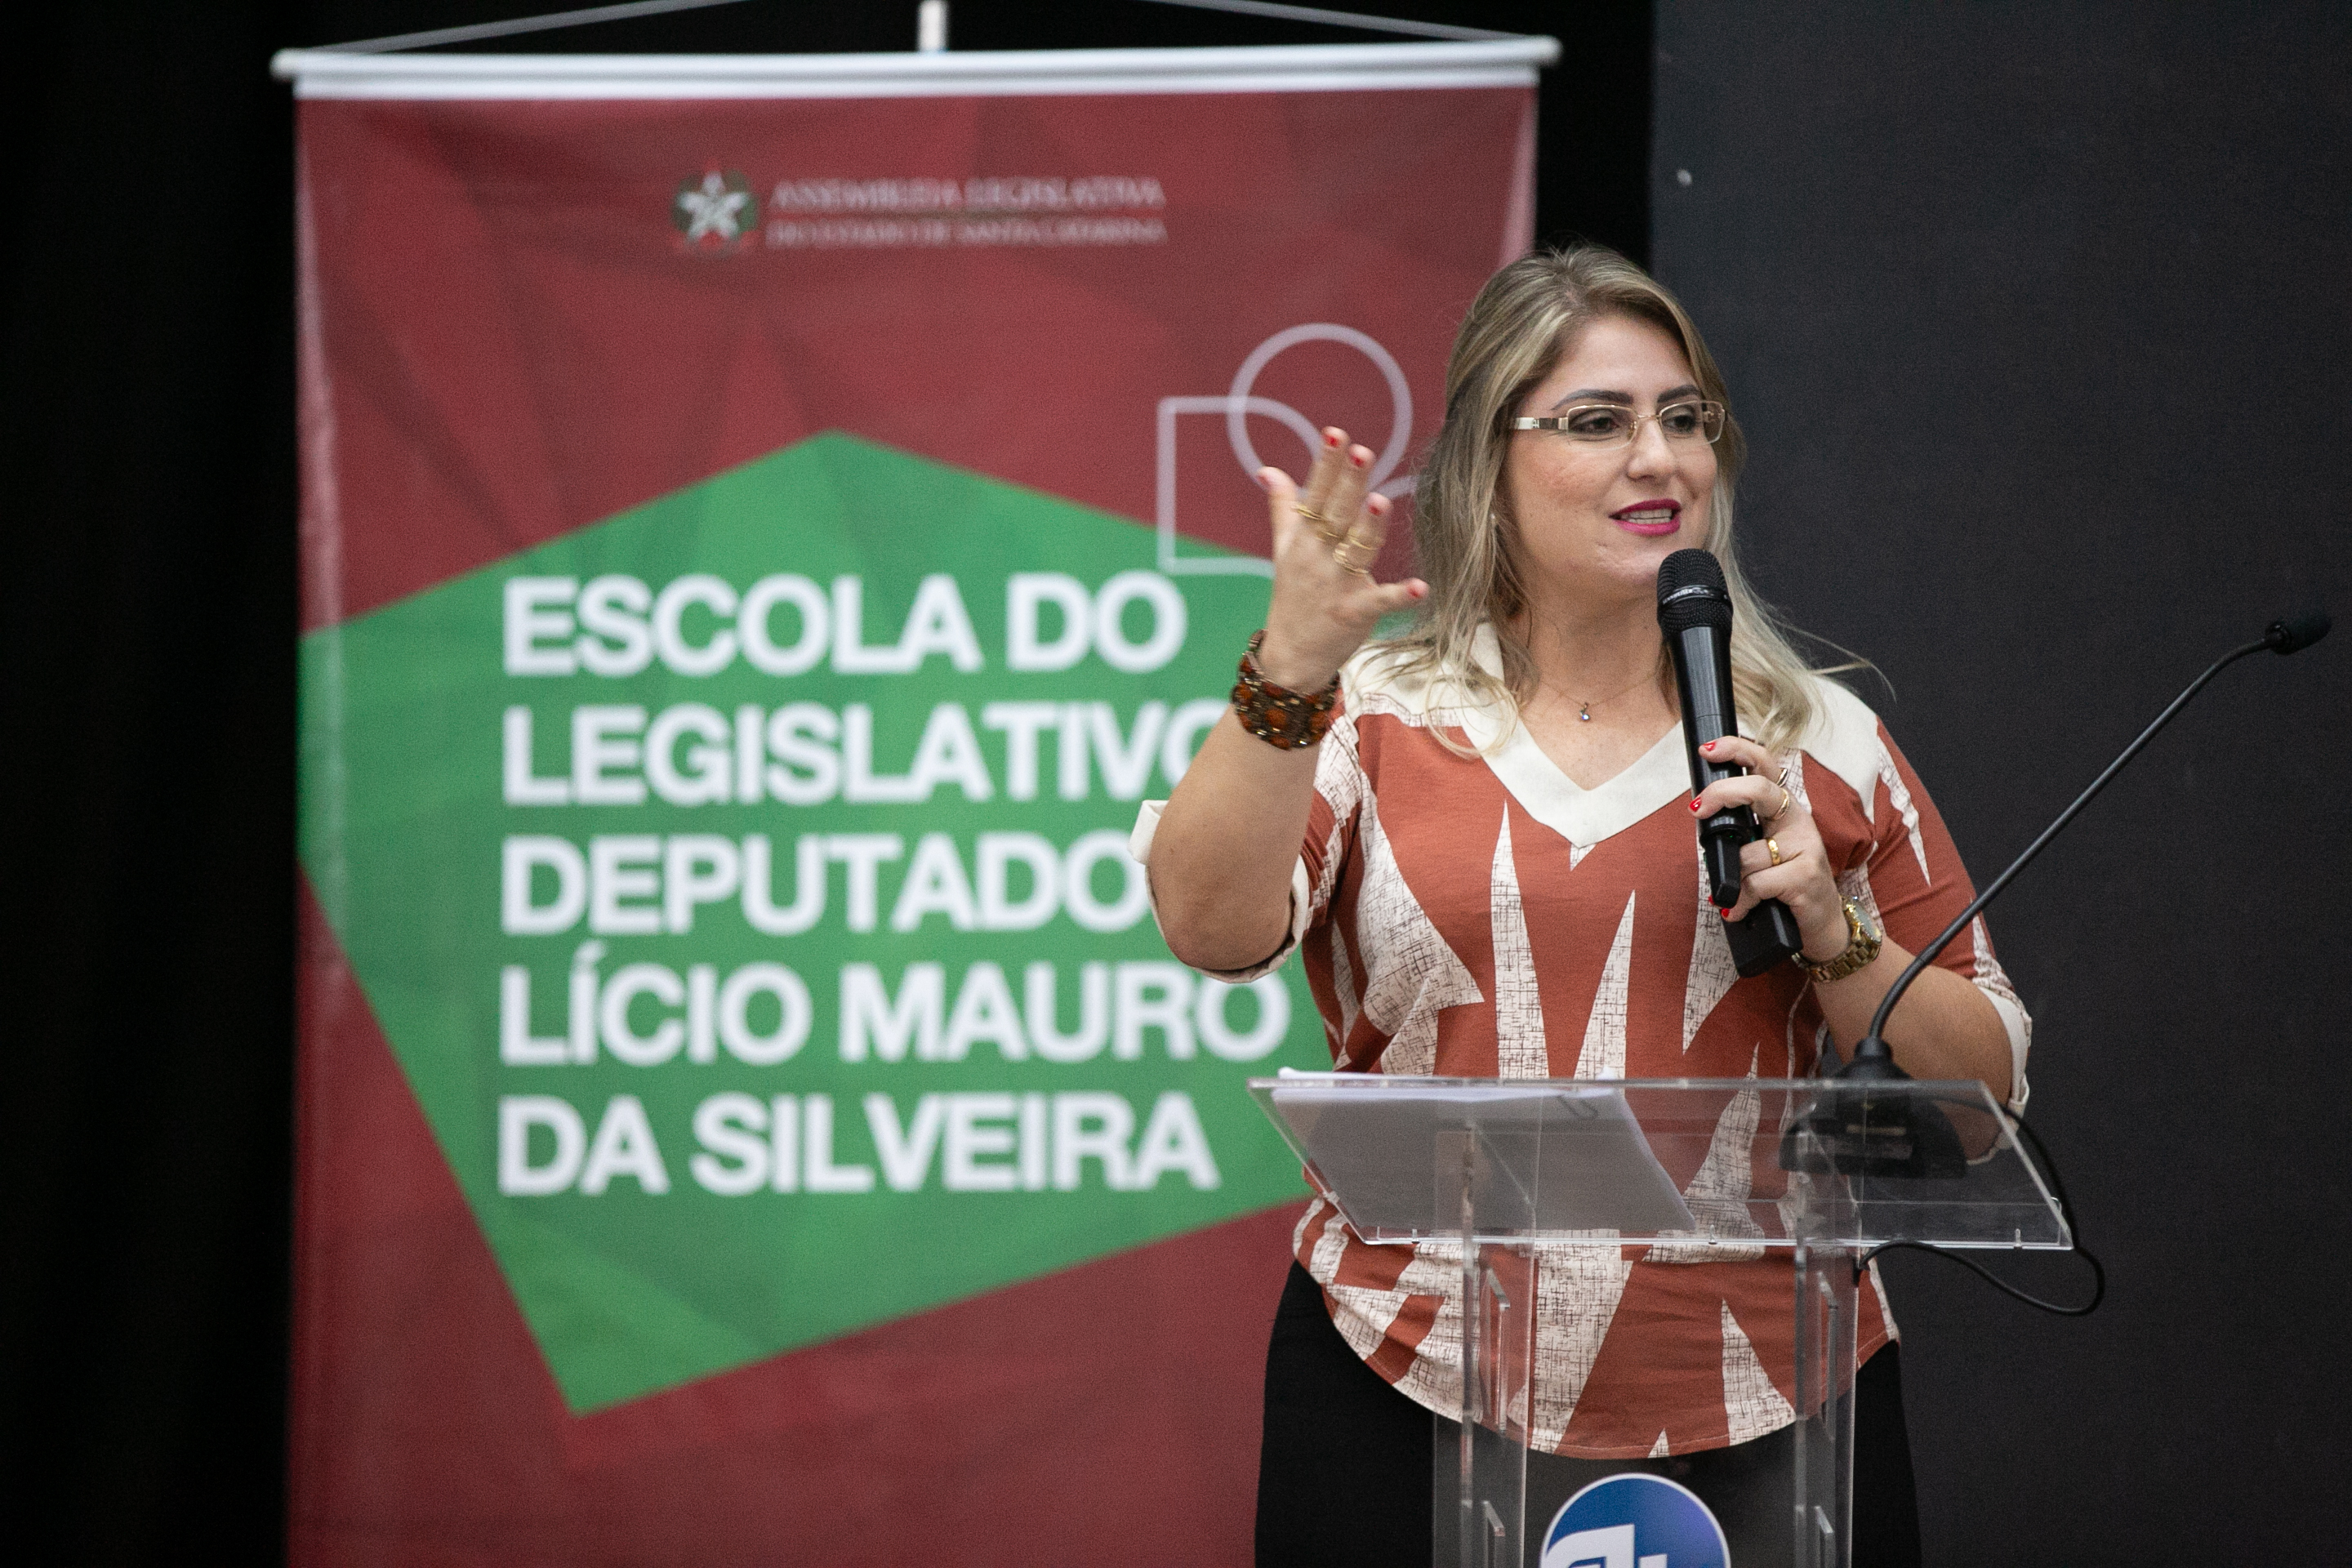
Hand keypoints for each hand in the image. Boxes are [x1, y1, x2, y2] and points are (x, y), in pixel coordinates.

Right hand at [1253, 427, 1427, 689]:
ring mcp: (1335, 586)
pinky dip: (1400, 595)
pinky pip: (1380, 601)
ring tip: (1379, 501)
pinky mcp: (1354, 613)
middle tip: (1361, 452)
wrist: (1291, 658)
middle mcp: (1317, 558)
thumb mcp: (1284, 550)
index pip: (1315, 494)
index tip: (1335, 434)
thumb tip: (1268, 469)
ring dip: (1368, 527)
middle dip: (1348, 484)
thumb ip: (1283, 508)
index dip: (1327, 465)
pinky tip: (1421, 586)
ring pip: (1356, 550)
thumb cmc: (1293, 597)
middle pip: (1335, 514)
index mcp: (1303, 539)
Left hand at [1690, 736, 1852, 963]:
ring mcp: (1806, 847)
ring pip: (1747, 854)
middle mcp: (1798, 821)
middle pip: (1759, 790)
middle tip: (1697, 809)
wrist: (1822, 924)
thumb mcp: (1763, 852)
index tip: (1708, 751)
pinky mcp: (1806, 876)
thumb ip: (1740, 833)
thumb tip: (1701, 819)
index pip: (1765, 766)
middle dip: (1723, 794)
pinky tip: (1742, 911)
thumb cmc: (1786, 884)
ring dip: (1733, 880)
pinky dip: (1741, 902)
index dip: (1738, 751)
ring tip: (1739, 897)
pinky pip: (1756, 884)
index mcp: (1785, 809)